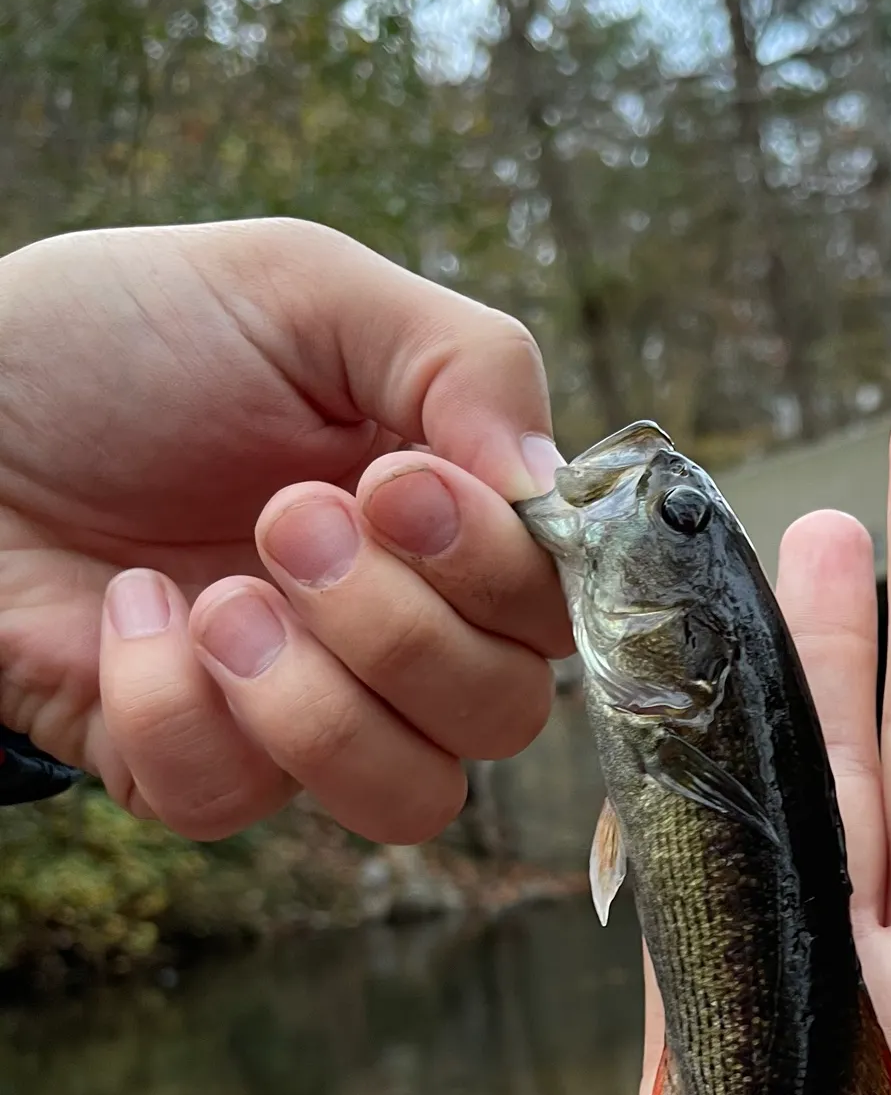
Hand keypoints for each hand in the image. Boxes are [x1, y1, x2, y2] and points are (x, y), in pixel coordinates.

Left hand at [0, 219, 571, 840]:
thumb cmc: (128, 341)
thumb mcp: (303, 291)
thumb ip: (465, 359)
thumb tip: (551, 486)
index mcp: (447, 531)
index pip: (558, 613)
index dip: (502, 576)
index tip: (397, 484)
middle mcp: (400, 636)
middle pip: (507, 715)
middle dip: (401, 628)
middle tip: (285, 521)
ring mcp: (304, 712)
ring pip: (414, 799)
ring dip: (320, 701)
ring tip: (219, 597)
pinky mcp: (193, 766)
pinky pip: (238, 804)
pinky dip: (176, 707)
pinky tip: (129, 611)